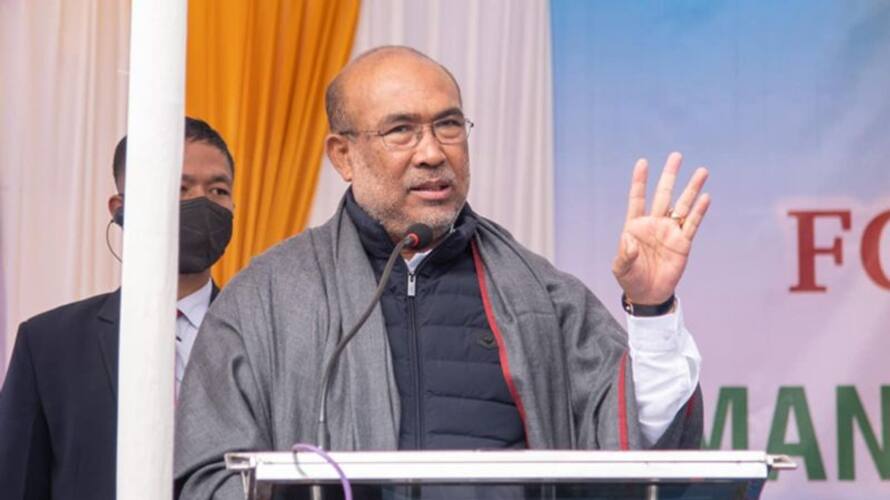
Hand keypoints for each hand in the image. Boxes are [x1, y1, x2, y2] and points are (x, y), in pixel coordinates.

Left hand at [612, 152, 710, 304]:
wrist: (649, 294)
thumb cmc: (631, 278)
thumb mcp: (621, 267)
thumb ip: (624, 253)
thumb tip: (628, 240)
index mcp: (635, 226)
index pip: (638, 198)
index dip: (640, 181)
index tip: (643, 162)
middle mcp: (654, 224)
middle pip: (663, 195)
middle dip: (670, 176)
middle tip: (676, 155)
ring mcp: (670, 232)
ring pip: (682, 205)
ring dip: (691, 189)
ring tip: (702, 171)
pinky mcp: (683, 243)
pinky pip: (692, 224)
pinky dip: (699, 211)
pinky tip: (706, 197)